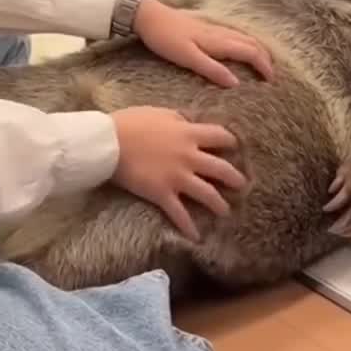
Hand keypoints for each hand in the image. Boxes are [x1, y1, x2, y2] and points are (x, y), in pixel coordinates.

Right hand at [112, 107, 245, 240]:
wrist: (108, 142)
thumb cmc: (130, 122)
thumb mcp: (160, 112)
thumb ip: (179, 118)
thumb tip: (191, 121)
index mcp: (189, 133)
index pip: (221, 136)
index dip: (231, 142)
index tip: (235, 147)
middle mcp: (189, 156)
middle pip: (222, 169)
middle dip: (235, 178)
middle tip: (241, 185)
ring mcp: (177, 177)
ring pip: (208, 194)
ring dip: (220, 205)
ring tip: (226, 212)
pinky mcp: (162, 194)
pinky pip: (180, 214)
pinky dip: (189, 228)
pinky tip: (196, 237)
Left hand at [133, 0, 272, 87]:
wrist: (148, 15)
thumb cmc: (165, 38)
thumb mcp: (187, 57)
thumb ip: (211, 70)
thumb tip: (236, 83)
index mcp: (218, 41)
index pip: (250, 52)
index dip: (263, 65)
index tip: (271, 80)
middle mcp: (220, 33)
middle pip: (252, 43)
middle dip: (265, 57)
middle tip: (271, 74)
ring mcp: (213, 28)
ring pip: (244, 37)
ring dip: (257, 49)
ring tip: (262, 63)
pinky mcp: (206, 27)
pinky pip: (234, 35)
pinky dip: (245, 44)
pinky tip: (240, 49)